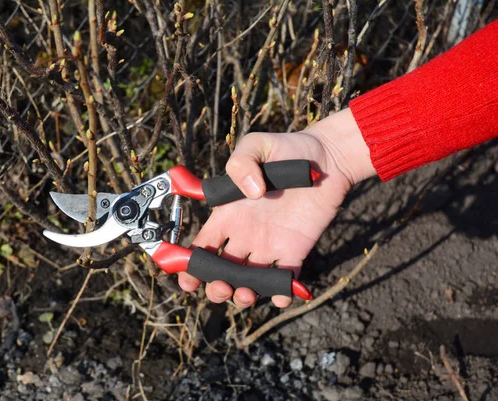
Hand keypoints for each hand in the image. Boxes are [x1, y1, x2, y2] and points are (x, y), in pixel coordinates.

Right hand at [178, 108, 375, 307]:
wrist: (327, 157)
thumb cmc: (287, 148)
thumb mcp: (256, 145)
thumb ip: (242, 163)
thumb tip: (250, 193)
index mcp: (228, 214)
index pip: (202, 246)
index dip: (191, 266)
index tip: (188, 281)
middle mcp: (245, 234)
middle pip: (221, 272)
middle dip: (216, 287)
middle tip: (223, 286)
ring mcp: (270, 245)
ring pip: (249, 281)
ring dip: (243, 295)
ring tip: (247, 292)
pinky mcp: (296, 250)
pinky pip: (285, 279)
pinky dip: (280, 293)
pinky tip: (279, 294)